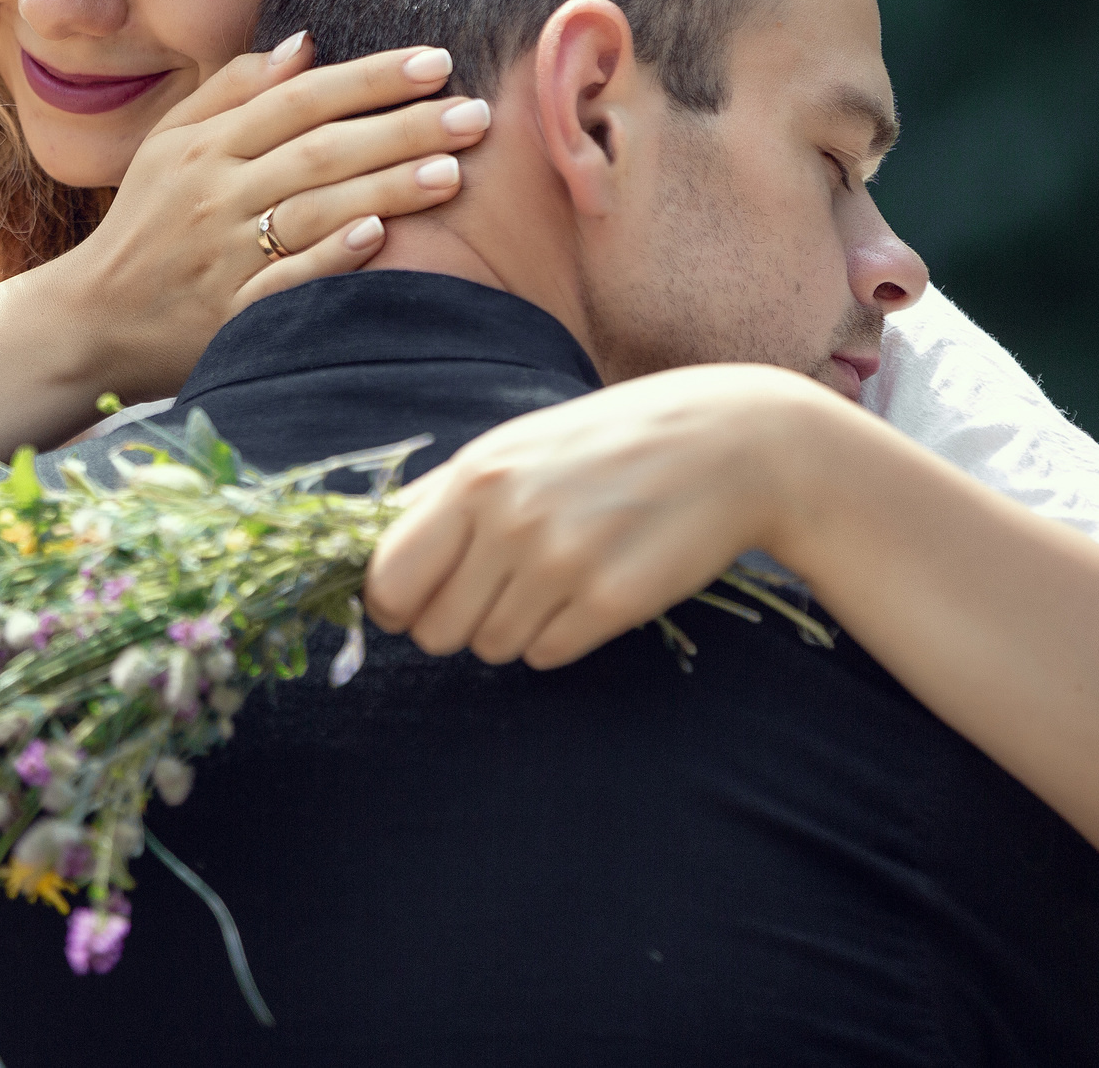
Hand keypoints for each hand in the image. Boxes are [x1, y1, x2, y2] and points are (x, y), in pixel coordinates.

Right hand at [47, 35, 493, 397]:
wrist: (91, 320)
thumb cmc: (145, 224)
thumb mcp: (168, 144)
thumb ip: (233, 91)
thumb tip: (304, 44)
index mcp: (205, 148)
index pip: (301, 99)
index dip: (370, 77)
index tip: (437, 63)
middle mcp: (216, 195)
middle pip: (321, 149)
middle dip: (402, 127)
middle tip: (474, 114)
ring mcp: (224, 256)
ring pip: (314, 211)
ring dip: (385, 188)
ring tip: (453, 170)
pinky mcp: (230, 314)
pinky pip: (286, 283)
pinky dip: (330, 259)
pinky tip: (380, 238)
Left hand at [364, 364, 835, 668]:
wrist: (730, 443)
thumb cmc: (610, 442)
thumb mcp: (517, 445)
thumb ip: (442, 494)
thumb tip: (368, 541)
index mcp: (476, 476)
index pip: (388, 578)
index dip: (393, 604)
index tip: (413, 601)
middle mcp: (510, 520)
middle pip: (434, 630)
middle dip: (454, 623)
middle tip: (494, 591)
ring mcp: (562, 564)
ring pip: (490, 648)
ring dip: (511, 628)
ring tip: (553, 579)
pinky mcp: (612, 602)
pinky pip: (545, 657)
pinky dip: (557, 638)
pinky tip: (588, 592)